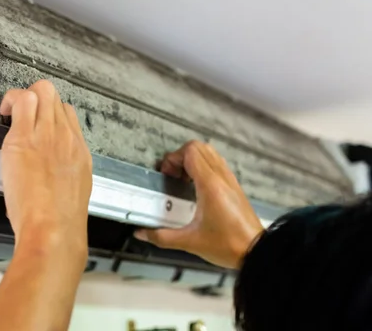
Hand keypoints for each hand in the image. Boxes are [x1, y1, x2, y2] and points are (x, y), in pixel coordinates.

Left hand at [0, 80, 92, 262]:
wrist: (54, 228)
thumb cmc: (60, 220)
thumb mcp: (73, 189)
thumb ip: (64, 170)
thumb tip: (51, 167)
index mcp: (79, 149)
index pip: (67, 113)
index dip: (50, 113)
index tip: (37, 123)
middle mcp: (66, 136)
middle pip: (55, 96)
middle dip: (36, 97)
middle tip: (22, 112)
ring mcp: (46, 134)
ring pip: (41, 91)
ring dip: (24, 96)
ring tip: (12, 110)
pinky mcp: (23, 139)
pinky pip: (21, 103)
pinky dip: (10, 101)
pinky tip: (4, 112)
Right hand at [134, 140, 262, 268]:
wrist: (257, 252)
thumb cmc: (229, 245)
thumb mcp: (190, 242)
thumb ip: (162, 237)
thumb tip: (143, 233)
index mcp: (210, 185)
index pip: (190, 152)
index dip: (173, 158)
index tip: (167, 175)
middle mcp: (222, 178)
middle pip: (199, 147)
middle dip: (181, 157)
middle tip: (173, 175)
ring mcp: (230, 180)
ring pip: (210, 153)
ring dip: (193, 160)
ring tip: (183, 180)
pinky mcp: (234, 187)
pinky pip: (217, 164)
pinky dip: (204, 167)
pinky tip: (196, 188)